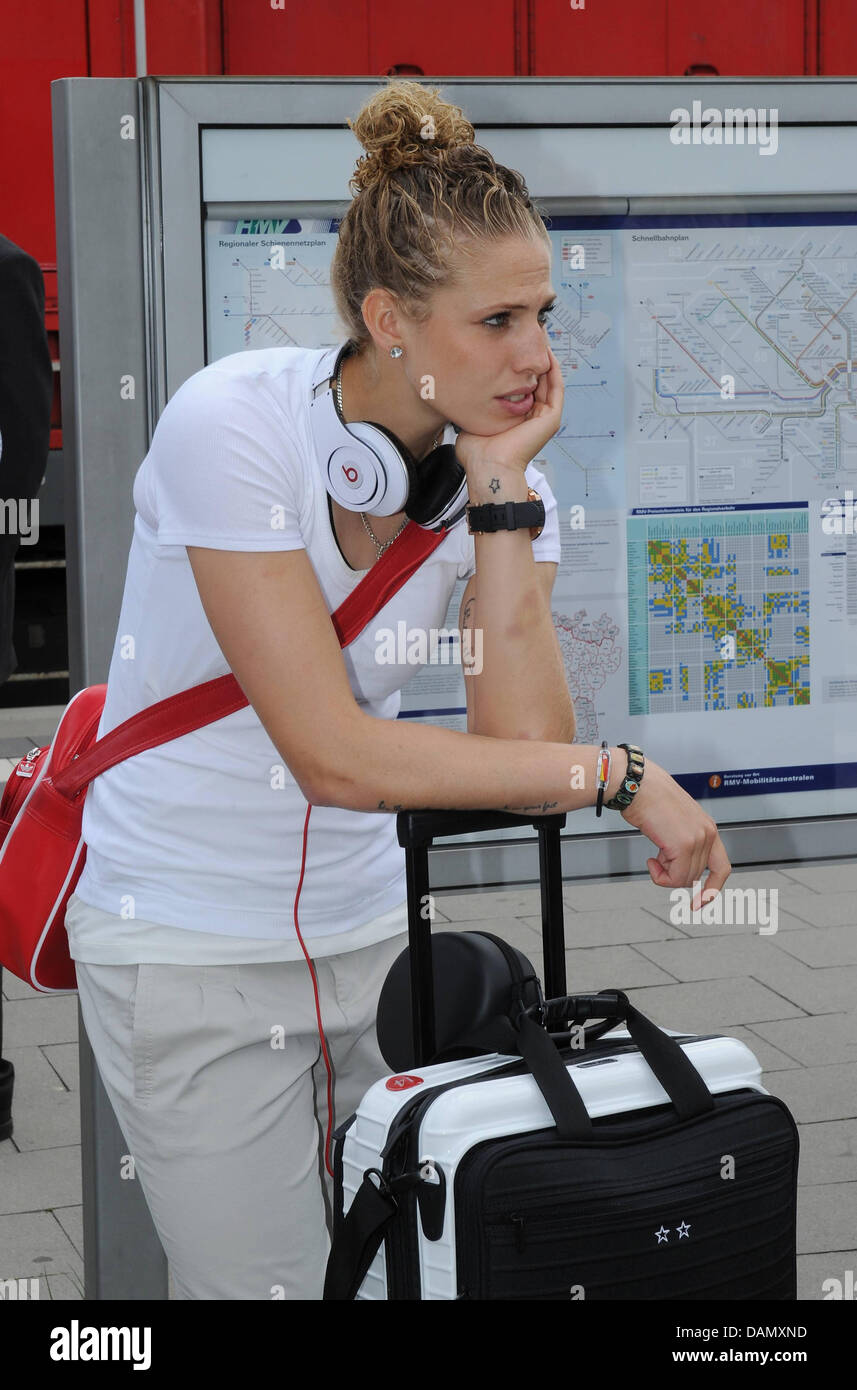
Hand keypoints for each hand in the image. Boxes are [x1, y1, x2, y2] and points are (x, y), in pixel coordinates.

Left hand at [454, 346, 564, 474]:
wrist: (487, 467)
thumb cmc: (476, 451)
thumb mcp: (474, 417)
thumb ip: (473, 402)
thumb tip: (460, 386)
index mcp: (518, 416)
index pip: (523, 383)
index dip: (519, 363)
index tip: (512, 343)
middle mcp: (533, 415)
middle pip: (538, 378)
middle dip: (533, 355)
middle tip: (529, 331)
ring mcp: (544, 417)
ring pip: (549, 379)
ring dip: (545, 357)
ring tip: (539, 336)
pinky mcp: (551, 418)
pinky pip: (556, 387)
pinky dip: (553, 368)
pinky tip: (545, 352)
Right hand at [619, 760, 731, 909]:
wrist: (638, 784)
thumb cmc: (649, 797)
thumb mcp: (675, 822)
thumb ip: (682, 842)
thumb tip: (675, 866)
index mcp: (707, 828)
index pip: (721, 867)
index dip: (712, 888)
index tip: (700, 903)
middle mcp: (707, 833)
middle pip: (696, 876)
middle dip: (674, 873)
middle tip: (657, 860)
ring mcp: (697, 840)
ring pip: (684, 879)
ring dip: (664, 874)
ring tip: (654, 855)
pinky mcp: (683, 845)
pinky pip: (674, 877)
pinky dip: (659, 876)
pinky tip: (651, 859)